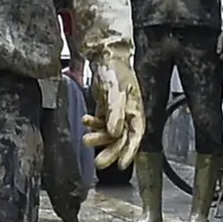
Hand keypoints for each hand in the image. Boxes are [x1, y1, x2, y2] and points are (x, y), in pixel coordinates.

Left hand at [70, 0, 142, 170]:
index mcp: (136, 112)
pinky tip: (85, 121)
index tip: (122, 164)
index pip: (135, 137)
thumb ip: (115, 112)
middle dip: (110, 151)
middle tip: (99, 163)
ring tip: (86, 140)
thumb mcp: (115, 92)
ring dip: (98, 137)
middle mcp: (128, 115)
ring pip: (109, 133)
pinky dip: (93, 124)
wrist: (105, 56)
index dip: (130, 152)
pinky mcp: (107, 109)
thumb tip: (116, 132)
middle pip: (120, 139)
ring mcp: (117, 113)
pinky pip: (100, 123)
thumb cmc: (115, 71)